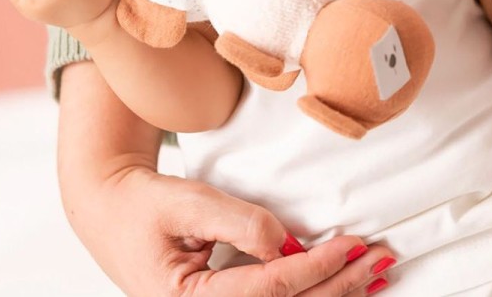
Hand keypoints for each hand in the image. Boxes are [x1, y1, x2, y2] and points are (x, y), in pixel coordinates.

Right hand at [59, 63, 396, 296]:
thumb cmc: (143, 205)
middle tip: (380, 259)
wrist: (111, 211)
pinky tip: (342, 284)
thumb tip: (287, 241)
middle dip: (340, 286)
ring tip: (376, 275)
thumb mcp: (188, 203)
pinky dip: (313, 293)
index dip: (317, 267)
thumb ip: (238, 221)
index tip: (353, 244)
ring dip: (335, 295)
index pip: (271, 290)